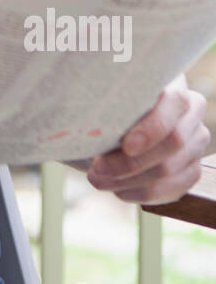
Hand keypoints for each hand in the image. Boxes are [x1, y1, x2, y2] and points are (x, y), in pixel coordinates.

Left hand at [85, 75, 210, 204]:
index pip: (176, 104)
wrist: (119, 122)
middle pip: (173, 143)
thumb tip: (89, 101)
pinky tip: (116, 187)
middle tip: (97, 168)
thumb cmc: (113, 103)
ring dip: (127, 180)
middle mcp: (193, 118)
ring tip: (97, 178)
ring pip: (167, 172)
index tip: (126, 146)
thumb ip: (109, 94)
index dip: (153, 128)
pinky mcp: (189, 173)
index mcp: (177, 90)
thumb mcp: (111, 94)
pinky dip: (136, 193)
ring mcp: (194, 148)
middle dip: (131, 162)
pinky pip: (168, 191)